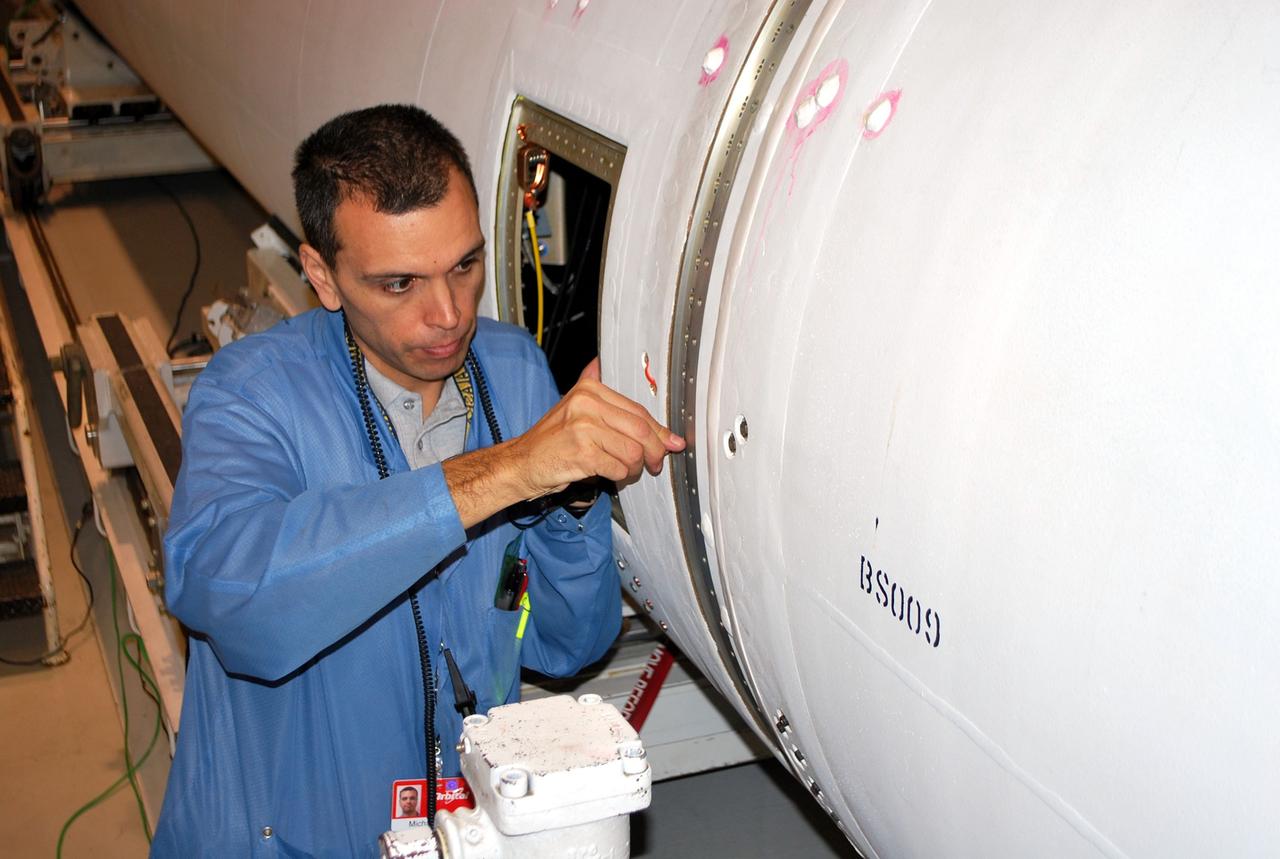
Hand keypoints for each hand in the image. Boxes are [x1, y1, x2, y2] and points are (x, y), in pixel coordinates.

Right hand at [510, 358, 685, 498]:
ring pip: (633, 452)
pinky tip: (609, 475)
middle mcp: (586, 403)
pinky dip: (619, 477)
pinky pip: (619, 468)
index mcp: (590, 389)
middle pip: (641, 430)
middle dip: (654, 451)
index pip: (638, 411)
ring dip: (634, 468)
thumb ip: (613, 408)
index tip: (671, 443)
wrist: (521, 463)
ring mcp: (583, 428)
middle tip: (655, 464)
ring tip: (624, 470)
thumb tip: (662, 428)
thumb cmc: (552, 442)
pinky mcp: (582, 453)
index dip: (659, 431)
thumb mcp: (577, 411)